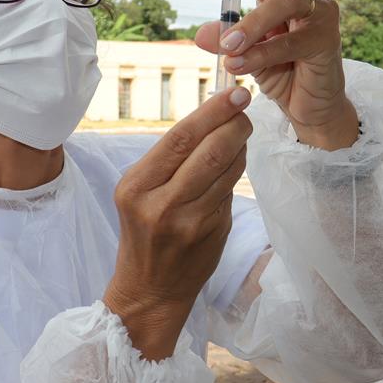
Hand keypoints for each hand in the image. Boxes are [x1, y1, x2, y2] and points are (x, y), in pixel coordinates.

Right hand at [104, 87, 252, 359]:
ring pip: (227, 169)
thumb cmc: (144, 234)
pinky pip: (230, 191)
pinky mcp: (212, 233)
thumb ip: (171, 161)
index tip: (234, 92)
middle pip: (209, 150)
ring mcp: (189, 221)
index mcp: (136, 186)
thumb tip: (212, 118)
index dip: (212, 111)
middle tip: (246, 105)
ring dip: (240, 144)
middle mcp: (160, 204)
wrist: (150, 291)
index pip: (180, 138)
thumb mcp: (141, 194)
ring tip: (241, 129)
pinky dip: (236, 170)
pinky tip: (235, 161)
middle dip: (234, 123)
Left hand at [195, 0, 357, 150]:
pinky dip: (261, 54)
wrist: (311, 108)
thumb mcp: (244, 53)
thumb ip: (226, 39)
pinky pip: (290, 41)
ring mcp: (319, 13)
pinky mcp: (326, 40)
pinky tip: (238, 64)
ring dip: (252, 22)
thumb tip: (202, 34)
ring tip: (228, 46)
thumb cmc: (282, 73)